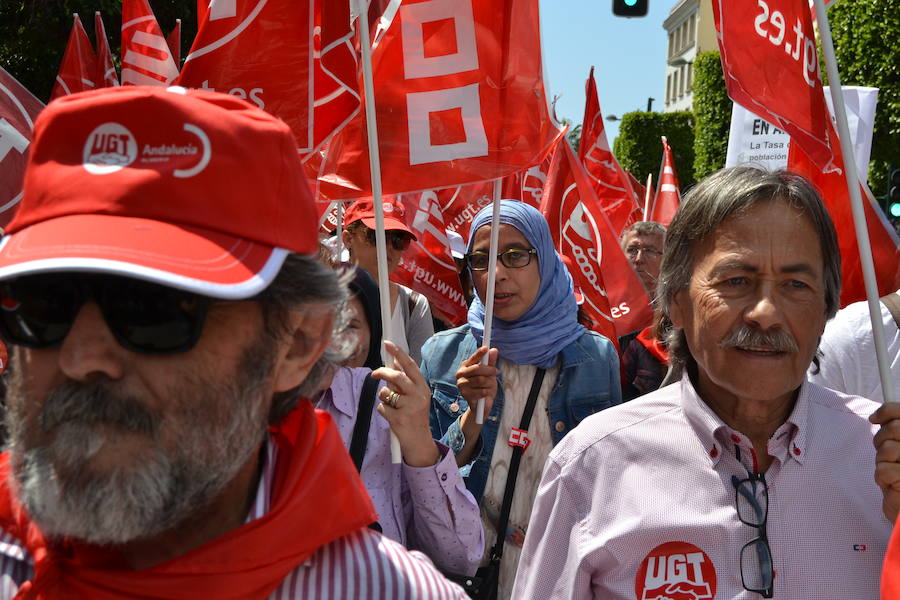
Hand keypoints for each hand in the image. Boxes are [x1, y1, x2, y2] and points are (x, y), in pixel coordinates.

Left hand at [372, 340, 439, 467]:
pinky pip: (381, 407)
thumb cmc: (415, 415)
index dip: (398, 353)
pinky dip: (382, 410)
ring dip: (383, 397)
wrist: (419, 441)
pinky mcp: (398, 419)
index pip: (410, 366)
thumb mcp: (416, 396)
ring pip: (385, 392)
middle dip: (382, 372)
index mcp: (423, 388)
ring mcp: (409, 408)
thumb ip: (405, 380)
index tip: (388, 343)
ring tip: (391, 405)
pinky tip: (391, 417)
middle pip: (396, 376)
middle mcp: (418, 396)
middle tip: (374, 374)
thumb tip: (394, 360)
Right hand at [455, 346, 499, 414]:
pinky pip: (481, 391)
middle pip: (476, 369)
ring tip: (490, 386)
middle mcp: (460, 373)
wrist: (481, 404)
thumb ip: (491, 362)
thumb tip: (494, 350)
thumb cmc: (485, 386)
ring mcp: (461, 384)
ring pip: (480, 380)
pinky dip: (487, 392)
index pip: (473, 358)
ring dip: (489, 383)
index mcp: (465, 366)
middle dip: (489, 370)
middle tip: (496, 371)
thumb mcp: (490, 373)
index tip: (486, 348)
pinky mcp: (464, 394)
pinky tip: (486, 393)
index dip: (479, 353)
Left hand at [870, 403, 899, 522]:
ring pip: (887, 449)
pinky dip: (882, 477)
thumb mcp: (898, 449)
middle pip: (895, 428)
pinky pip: (884, 470)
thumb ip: (895, 430)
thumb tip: (877, 417)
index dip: (888, 411)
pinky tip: (893, 484)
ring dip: (883, 461)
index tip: (875, 418)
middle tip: (884, 451)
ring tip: (892, 471)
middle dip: (881, 439)